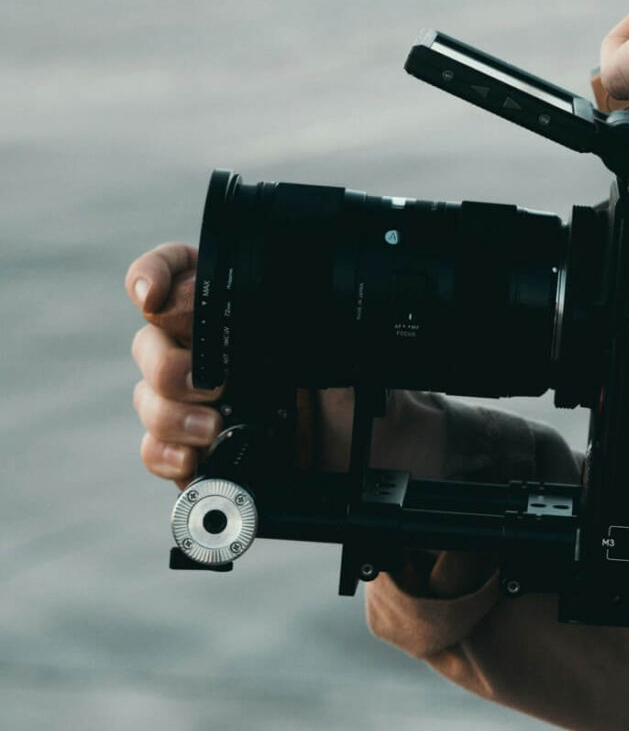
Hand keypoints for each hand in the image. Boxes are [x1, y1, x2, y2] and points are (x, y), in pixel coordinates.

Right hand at [126, 243, 451, 488]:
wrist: (378, 451)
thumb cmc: (360, 387)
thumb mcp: (340, 344)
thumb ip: (300, 319)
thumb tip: (266, 304)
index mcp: (237, 309)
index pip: (177, 273)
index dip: (156, 275)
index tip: (154, 294)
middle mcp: (208, 349)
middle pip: (150, 340)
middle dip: (168, 362)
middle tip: (211, 383)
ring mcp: (197, 400)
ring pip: (148, 395)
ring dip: (170, 410)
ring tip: (213, 425)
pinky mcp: (196, 449)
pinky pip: (156, 448)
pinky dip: (166, 453)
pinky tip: (193, 457)